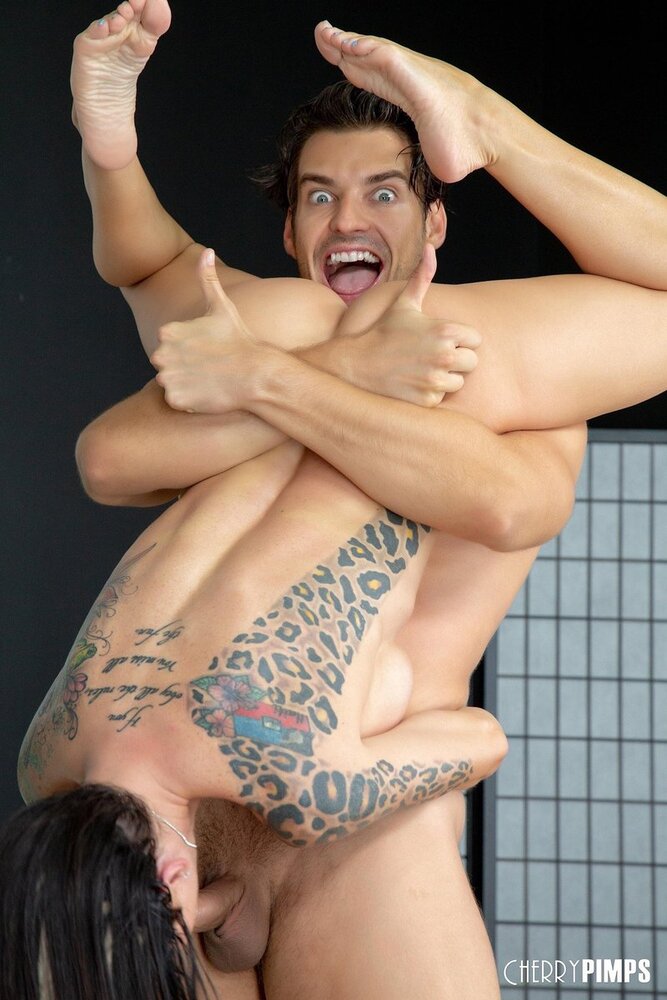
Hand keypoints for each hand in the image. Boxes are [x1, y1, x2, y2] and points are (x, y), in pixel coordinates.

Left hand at [151, 249, 262, 412]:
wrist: (256, 375)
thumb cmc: (239, 340)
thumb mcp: (222, 306)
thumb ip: (208, 279)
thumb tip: (207, 252)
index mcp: (168, 332)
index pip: (168, 343)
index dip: (187, 348)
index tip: (206, 349)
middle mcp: (162, 355)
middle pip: (166, 363)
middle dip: (183, 366)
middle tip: (209, 366)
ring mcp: (168, 378)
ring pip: (170, 382)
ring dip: (185, 384)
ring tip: (208, 380)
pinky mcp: (176, 400)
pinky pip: (176, 401)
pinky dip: (189, 401)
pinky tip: (207, 392)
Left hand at [314, 23, 496, 182]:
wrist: (484, 139)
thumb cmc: (463, 149)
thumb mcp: (427, 154)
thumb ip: (411, 159)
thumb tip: (404, 189)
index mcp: (407, 94)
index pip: (374, 76)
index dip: (354, 67)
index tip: (335, 61)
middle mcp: (406, 78)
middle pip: (366, 57)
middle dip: (342, 45)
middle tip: (321, 35)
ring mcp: (410, 72)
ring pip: (370, 50)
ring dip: (345, 40)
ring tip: (323, 32)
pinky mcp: (412, 71)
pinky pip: (381, 53)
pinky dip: (360, 46)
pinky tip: (340, 41)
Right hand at [353, 245, 480, 405]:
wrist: (355, 365)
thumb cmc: (382, 332)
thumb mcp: (403, 304)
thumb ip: (422, 277)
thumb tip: (430, 248)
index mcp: (446, 331)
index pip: (476, 341)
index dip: (459, 340)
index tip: (439, 341)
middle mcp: (444, 356)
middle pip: (471, 363)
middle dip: (455, 361)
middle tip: (429, 357)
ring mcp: (436, 381)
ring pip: (458, 383)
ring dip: (444, 379)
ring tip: (420, 370)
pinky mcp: (427, 401)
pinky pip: (441, 398)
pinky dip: (428, 395)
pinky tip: (410, 384)